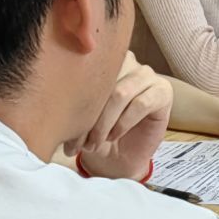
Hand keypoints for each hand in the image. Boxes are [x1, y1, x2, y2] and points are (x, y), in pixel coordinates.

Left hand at [71, 55, 173, 179]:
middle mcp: (128, 62)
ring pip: (120, 92)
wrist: (118, 157)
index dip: (75, 97)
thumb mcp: (80, 117)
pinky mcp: (162, 92)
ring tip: (95, 142)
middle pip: (103, 80)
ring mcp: (147, 75)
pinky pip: (141, 103)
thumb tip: (55, 98)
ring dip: (105, 122)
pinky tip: (114, 136)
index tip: (64, 125)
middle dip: (89, 114)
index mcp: (105, 61)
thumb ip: (73, 102)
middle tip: (78, 141)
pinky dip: (123, 123)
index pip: (88, 69)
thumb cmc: (97, 132)